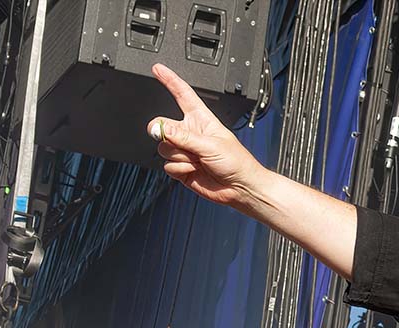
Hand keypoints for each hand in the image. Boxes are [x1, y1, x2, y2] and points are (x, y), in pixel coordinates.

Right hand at [147, 63, 265, 206]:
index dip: (170, 80)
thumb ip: (183, 136)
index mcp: (201, 119)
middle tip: (181, 143)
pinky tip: (194, 170)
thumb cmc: (236, 162)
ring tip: (198, 160)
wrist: (240, 187)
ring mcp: (185, 151)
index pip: (182, 94)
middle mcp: (190, 133)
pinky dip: (179, 169)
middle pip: (162, 125)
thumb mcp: (210, 143)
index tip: (157, 68)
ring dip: (180, 156)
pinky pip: (167, 165)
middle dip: (167, 134)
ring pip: (163, 148)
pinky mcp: (182, 168)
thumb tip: (158, 129)